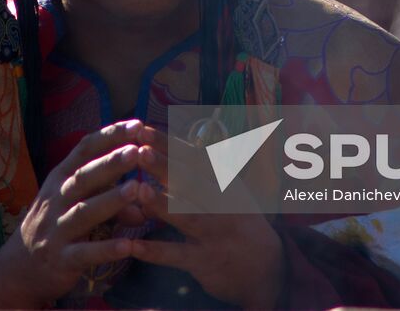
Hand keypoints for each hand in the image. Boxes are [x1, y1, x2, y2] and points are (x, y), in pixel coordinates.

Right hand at [0, 119, 157, 308]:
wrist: (16, 269)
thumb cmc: (53, 227)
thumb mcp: (75, 205)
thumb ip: (108, 199)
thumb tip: (143, 204)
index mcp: (60, 178)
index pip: (84, 150)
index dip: (110, 136)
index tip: (137, 125)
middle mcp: (56, 199)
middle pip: (84, 177)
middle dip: (111, 163)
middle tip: (137, 151)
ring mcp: (56, 230)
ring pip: (84, 212)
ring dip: (111, 200)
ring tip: (136, 190)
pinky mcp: (60, 259)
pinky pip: (84, 253)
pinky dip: (105, 249)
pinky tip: (127, 246)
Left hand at [130, 143, 283, 310]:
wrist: (268, 269)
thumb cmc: (237, 223)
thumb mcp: (226, 195)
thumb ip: (192, 180)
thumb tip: (157, 164)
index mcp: (225, 183)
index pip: (195, 159)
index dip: (170, 144)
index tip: (144, 130)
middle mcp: (223, 206)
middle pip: (191, 183)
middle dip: (165, 167)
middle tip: (140, 151)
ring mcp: (214, 234)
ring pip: (186, 216)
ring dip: (161, 204)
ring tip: (137, 190)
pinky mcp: (205, 262)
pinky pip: (176, 255)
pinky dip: (154, 251)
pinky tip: (131, 245)